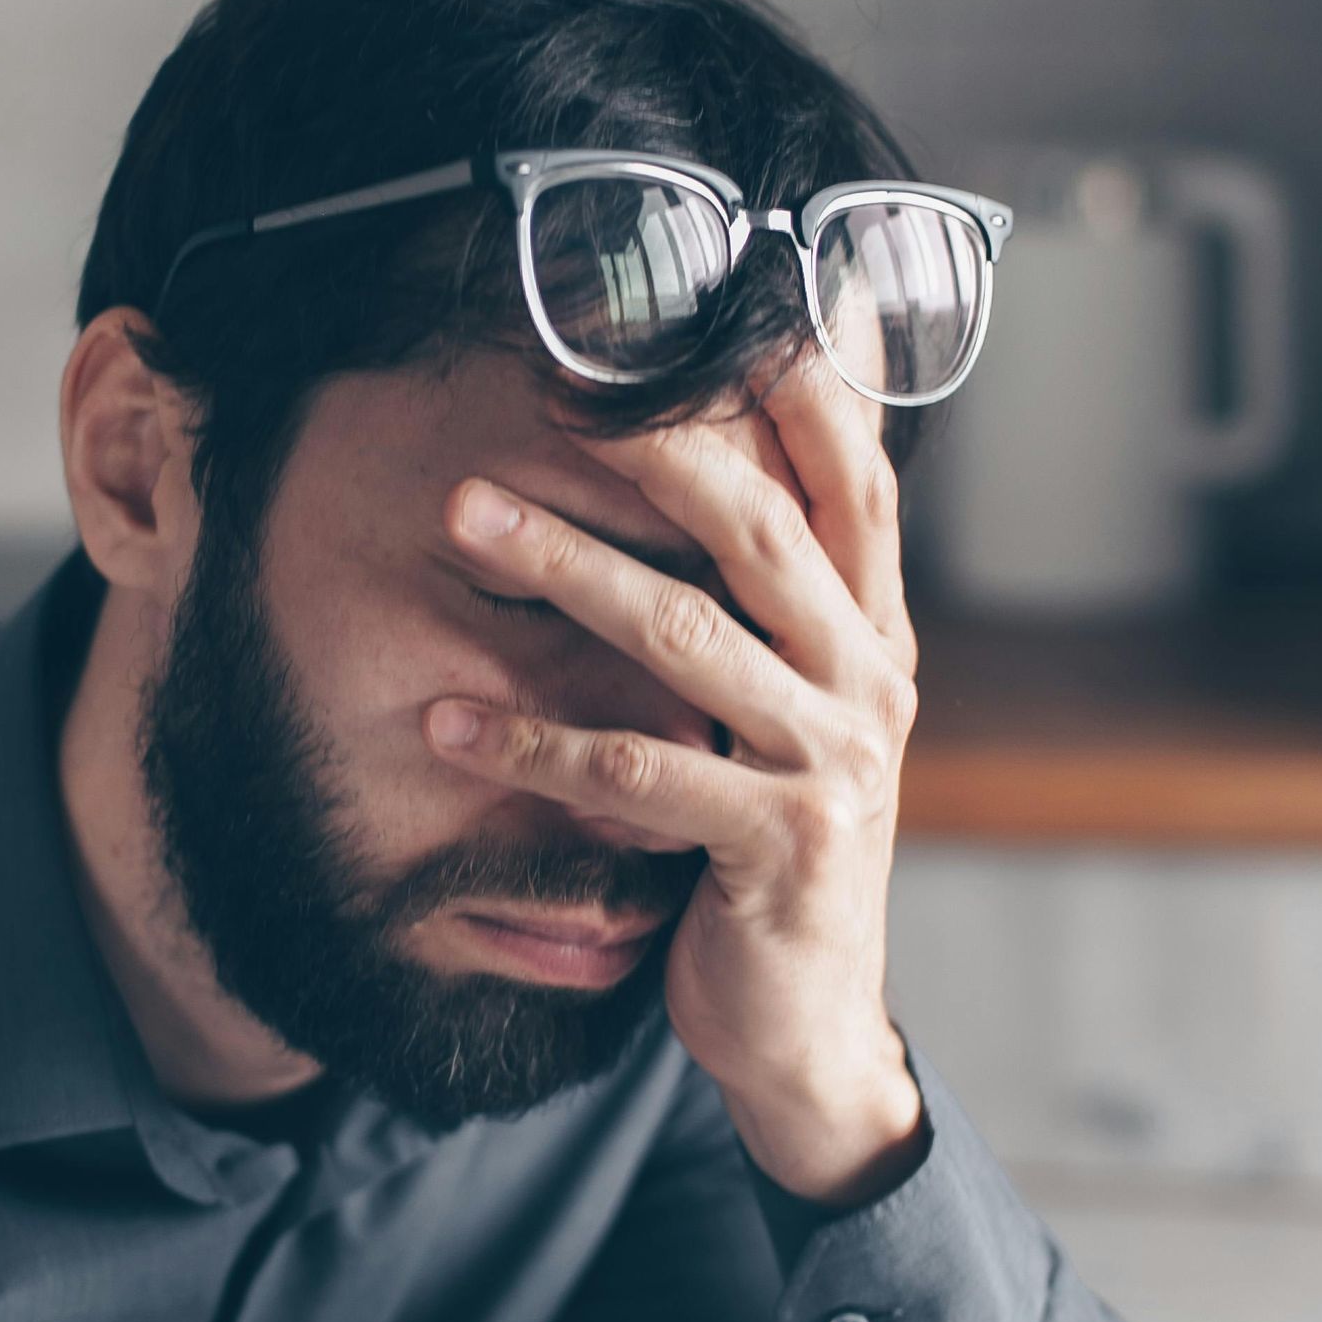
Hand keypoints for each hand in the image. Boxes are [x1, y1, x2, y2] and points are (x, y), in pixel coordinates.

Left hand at [426, 343, 925, 1204]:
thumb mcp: (795, 715)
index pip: (854, 475)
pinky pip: (641, 772)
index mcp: (874, 633)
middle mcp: (868, 681)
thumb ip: (776, 607)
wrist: (809, 1023)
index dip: (793, 382)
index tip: (704, 298)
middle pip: (762, 529)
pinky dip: (537, 741)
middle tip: (545, 384)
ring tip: (464, 515)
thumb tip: (732, 482)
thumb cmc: (779, 845)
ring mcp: (832, 765)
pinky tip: (447, 715)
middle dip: (650, 445)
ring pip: (690, 636)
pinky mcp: (777, 847)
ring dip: (566, 566)